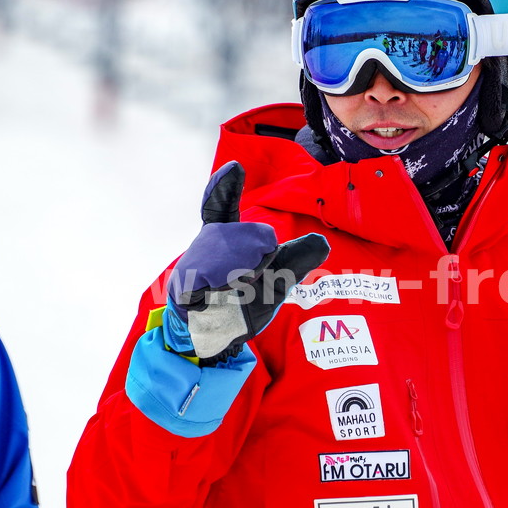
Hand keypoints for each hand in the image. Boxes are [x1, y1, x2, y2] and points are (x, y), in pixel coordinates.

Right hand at [163, 161, 328, 361]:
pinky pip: (211, 274)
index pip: (222, 206)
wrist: (218, 339)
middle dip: (264, 253)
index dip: (225, 186)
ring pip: (233, 250)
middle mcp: (208, 244)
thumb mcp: (277, 281)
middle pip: (248, 233)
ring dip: (248, 270)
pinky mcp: (185, 284)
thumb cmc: (242, 303)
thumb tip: (322, 242)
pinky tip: (225, 290)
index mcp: (227, 238)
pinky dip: (227, 282)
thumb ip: (297, 261)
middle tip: (256, 275)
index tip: (236, 168)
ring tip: (242, 285)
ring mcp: (195, 262)